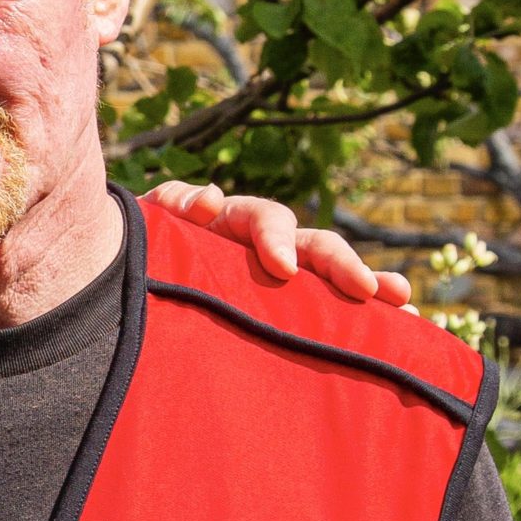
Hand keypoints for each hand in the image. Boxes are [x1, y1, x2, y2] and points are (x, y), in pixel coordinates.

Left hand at [141, 180, 415, 309]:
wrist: (119, 285)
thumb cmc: (131, 256)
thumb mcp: (146, 229)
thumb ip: (172, 207)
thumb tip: (210, 198)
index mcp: (225, 222)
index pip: (260, 219)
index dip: (274, 237)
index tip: (283, 269)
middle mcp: (258, 246)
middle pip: (311, 244)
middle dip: (339, 262)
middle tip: (367, 289)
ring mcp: (273, 275)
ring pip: (325, 271)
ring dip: (364, 281)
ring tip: (401, 301)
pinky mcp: (282, 306)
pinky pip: (327, 309)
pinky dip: (365, 312)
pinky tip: (402, 322)